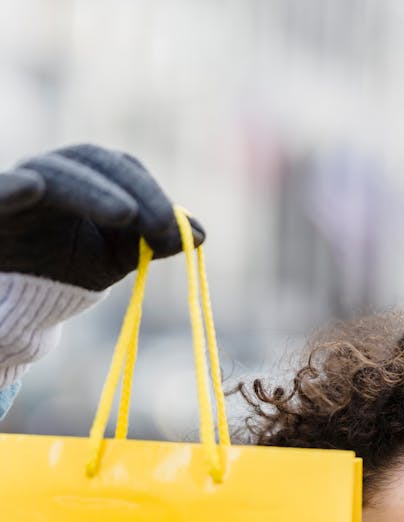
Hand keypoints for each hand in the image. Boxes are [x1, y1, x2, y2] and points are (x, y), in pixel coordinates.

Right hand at [0, 143, 204, 289]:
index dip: (151, 192)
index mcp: (82, 177)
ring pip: (53, 174)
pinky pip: (0, 190)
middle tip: (162, 224)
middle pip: (90, 161)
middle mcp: (49, 172)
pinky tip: (32, 188)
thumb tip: (202, 235)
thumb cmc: (66, 266)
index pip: (120, 169)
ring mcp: (18, 186)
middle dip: (131, 189)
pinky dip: (12, 187)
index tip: (175, 227)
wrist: (18, 295)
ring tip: (125, 213)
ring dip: (91, 190)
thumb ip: (153, 243)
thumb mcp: (116, 256)